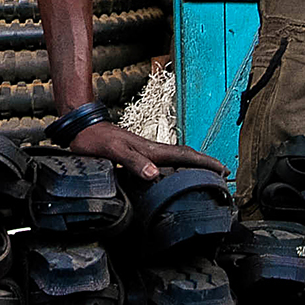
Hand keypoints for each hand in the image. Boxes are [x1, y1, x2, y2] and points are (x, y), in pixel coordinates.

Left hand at [67, 120, 227, 182]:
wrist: (81, 129)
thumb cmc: (95, 140)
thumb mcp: (113, 151)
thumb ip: (133, 161)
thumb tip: (154, 175)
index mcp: (151, 149)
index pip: (185, 155)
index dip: (205, 163)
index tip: (223, 170)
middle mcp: (152, 150)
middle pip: (186, 156)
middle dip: (206, 164)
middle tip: (223, 174)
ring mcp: (146, 152)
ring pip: (176, 159)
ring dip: (193, 166)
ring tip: (206, 176)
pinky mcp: (137, 155)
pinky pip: (164, 162)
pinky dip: (176, 168)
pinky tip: (173, 176)